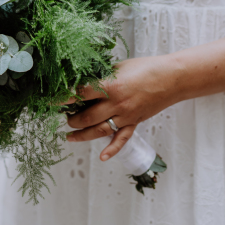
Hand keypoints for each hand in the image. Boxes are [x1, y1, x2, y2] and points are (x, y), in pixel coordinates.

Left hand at [63, 55, 177, 160]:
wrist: (172, 78)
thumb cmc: (145, 68)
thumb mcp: (117, 67)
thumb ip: (100, 76)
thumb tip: (82, 81)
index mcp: (110, 86)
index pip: (79, 94)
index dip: (63, 98)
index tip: (51, 101)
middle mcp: (116, 104)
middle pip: (86, 117)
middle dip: (71, 119)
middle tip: (64, 118)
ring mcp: (125, 116)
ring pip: (99, 131)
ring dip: (82, 135)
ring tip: (69, 136)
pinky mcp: (134, 123)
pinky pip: (122, 139)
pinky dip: (112, 150)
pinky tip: (103, 157)